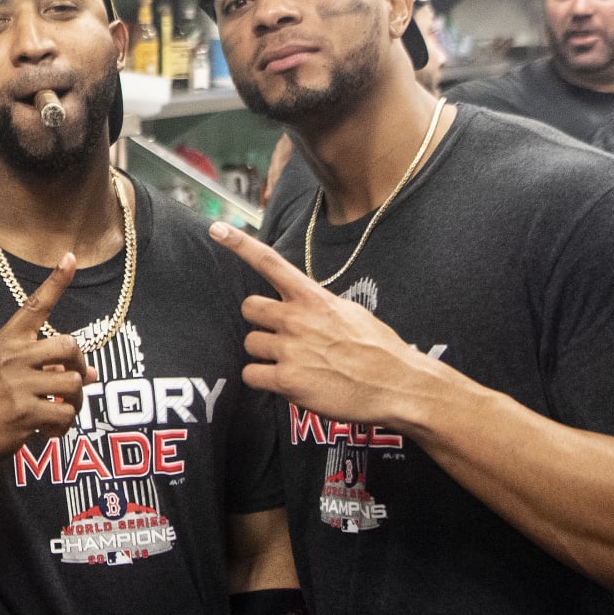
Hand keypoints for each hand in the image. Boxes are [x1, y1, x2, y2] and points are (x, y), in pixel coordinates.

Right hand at [0, 253, 97, 474]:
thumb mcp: (3, 373)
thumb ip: (42, 367)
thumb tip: (89, 373)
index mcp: (5, 341)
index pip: (33, 306)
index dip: (56, 282)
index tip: (70, 258)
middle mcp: (12, 357)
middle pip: (69, 346)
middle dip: (80, 366)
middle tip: (75, 381)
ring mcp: (18, 384)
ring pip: (73, 383)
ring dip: (76, 402)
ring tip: (62, 411)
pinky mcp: (25, 411)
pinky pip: (65, 414)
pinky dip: (63, 426)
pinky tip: (49, 431)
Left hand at [207, 222, 435, 428]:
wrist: (397, 385)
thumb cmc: (377, 350)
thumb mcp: (350, 314)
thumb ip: (318, 306)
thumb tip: (300, 305)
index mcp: (314, 298)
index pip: (270, 263)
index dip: (240, 245)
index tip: (216, 229)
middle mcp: (298, 319)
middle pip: (249, 308)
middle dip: (261, 323)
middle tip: (284, 337)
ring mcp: (290, 349)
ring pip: (251, 344)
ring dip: (266, 355)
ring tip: (297, 363)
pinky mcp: (287, 380)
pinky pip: (251, 375)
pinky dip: (263, 380)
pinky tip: (288, 382)